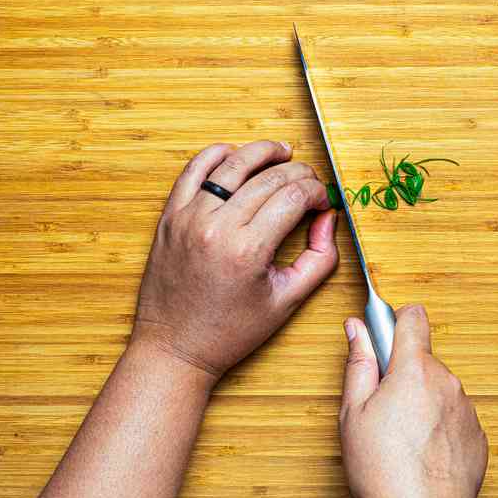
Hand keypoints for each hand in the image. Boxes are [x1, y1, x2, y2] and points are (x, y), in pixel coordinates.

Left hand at [132, 140, 337, 381]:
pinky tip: (234, 154)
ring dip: (259, 152)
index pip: (293, 197)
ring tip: (280, 152)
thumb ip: (319, 259)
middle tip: (310, 179)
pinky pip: (192, 171)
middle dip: (297, 172)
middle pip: (267, 178)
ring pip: (230, 165)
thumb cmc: (230, 330)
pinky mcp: (169, 216)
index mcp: (247, 250)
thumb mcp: (286, 301)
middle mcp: (215, 227)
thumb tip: (327, 218)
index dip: (316, 192)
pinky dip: (214, 155)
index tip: (323, 200)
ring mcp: (188, 218)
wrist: (175, 345)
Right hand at [341, 305, 487, 497]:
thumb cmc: (383, 469)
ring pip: (438, 388)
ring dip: (422, 399)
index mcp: (414, 370)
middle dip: (402, 371)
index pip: (413, 317)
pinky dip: (438, 424)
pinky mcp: (478, 437)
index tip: (383, 336)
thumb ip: (358, 362)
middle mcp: (447, 384)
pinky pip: (454, 415)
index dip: (395, 321)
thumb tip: (356, 328)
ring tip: (400, 434)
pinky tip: (421, 449)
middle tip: (381, 403)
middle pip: (423, 359)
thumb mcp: (353, 411)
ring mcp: (467, 411)